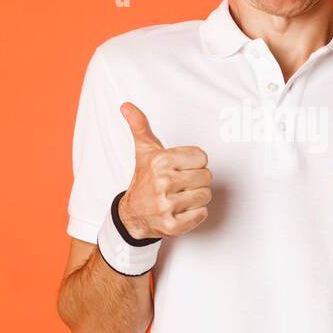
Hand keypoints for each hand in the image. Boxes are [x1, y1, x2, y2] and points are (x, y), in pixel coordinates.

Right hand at [118, 101, 211, 239]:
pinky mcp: (172, 225)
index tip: (180, 168)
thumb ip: (140, 126)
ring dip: (197, 197)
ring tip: (180, 197)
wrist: (133, 215)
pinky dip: (195, 213)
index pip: (202, 157)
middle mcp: (162, 182)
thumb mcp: (144, 150)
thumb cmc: (144, 179)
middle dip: (196, 180)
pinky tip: (181, 210)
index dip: (194, 163)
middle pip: (207, 177)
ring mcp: (166, 205)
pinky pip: (202, 214)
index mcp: (160, 161)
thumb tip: (126, 106)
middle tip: (180, 184)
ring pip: (206, 195)